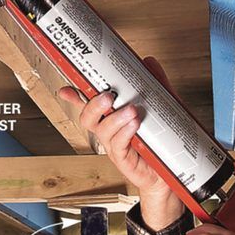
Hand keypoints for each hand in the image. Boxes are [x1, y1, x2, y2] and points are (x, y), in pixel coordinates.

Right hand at [58, 56, 183, 229]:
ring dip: (115, 118)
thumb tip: (149, 62)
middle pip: (88, 116)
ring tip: (131, 110)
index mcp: (111, 116)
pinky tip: (134, 125)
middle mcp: (108, 131)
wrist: (167, 172)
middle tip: (108, 95)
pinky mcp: (123, 159)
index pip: (88, 103)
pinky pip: (118, 145)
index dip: (74, 95)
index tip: (66, 88)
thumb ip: (155, 83)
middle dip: (93, 104)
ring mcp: (113, 146)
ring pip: (102, 130)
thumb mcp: (160, 105)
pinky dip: (124, 133)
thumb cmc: (159, 139)